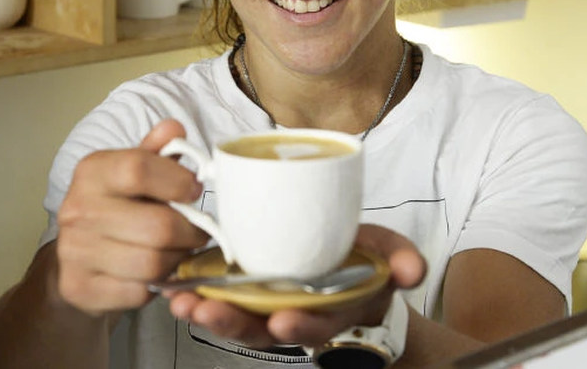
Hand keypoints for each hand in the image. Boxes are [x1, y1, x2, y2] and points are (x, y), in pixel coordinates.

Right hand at [55, 119, 209, 314]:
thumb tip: (173, 129)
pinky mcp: (79, 287)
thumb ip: (155, 153)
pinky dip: (156, 285)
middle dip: (190, 232)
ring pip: (152, 263)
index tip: (194, 190)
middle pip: (157, 226)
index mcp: (92, 171)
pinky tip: (155, 273)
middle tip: (198, 232)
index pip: (139, 169)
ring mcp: (74, 251)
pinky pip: (138, 292)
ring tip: (179, 251)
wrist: (74, 260)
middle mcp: (76, 209)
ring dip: (177, 260)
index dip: (178, 181)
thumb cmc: (115, 209)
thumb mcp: (132, 174)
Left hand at [164, 224, 425, 348]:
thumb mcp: (389, 257)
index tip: (283, 319)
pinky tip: (173, 288)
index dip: (301, 325)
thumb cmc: (364, 263)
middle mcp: (295, 315)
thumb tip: (413, 269)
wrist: (348, 268)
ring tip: (181, 301)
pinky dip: (197, 297)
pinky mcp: (245, 294)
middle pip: (262, 329)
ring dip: (206, 313)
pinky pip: (219, 301)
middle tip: (207, 311)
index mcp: (330, 311)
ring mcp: (266, 308)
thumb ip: (402, 260)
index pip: (316, 325)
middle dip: (234, 323)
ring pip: (235, 320)